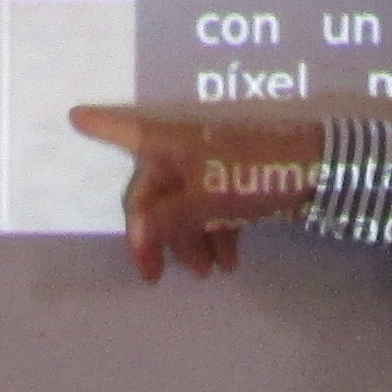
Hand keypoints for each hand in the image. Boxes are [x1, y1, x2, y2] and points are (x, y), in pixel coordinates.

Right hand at [71, 105, 324, 282]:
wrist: (320, 170)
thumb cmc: (253, 173)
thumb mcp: (204, 199)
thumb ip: (166, 219)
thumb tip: (136, 235)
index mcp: (170, 143)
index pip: (124, 131)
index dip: (99, 126)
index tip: (71, 115)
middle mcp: (185, 150)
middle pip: (154, 191)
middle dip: (157, 233)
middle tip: (154, 276)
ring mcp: (211, 165)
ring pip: (184, 206)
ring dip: (190, 241)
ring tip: (207, 272)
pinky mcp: (236, 180)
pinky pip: (211, 209)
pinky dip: (215, 234)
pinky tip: (229, 261)